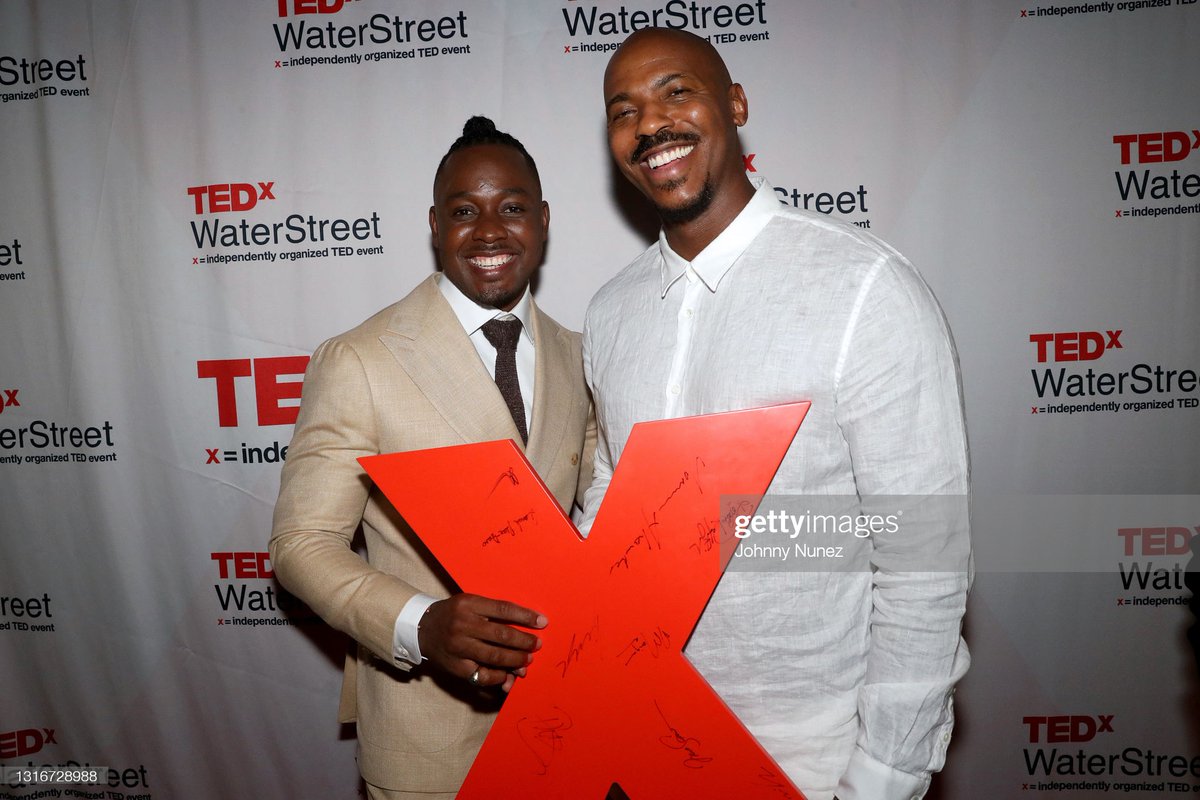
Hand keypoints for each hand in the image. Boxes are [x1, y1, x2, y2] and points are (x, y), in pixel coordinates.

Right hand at [418, 593, 546, 691]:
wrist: (422, 628)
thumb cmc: (454, 614)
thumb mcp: (470, 603)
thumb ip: (493, 612)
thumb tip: (524, 625)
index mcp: (468, 604)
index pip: (503, 609)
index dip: (525, 616)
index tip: (542, 622)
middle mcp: (462, 625)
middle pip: (501, 635)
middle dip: (524, 641)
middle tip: (537, 645)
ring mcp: (458, 647)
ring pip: (494, 656)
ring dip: (515, 660)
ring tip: (527, 661)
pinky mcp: (456, 666)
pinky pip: (482, 674)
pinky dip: (498, 676)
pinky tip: (508, 674)